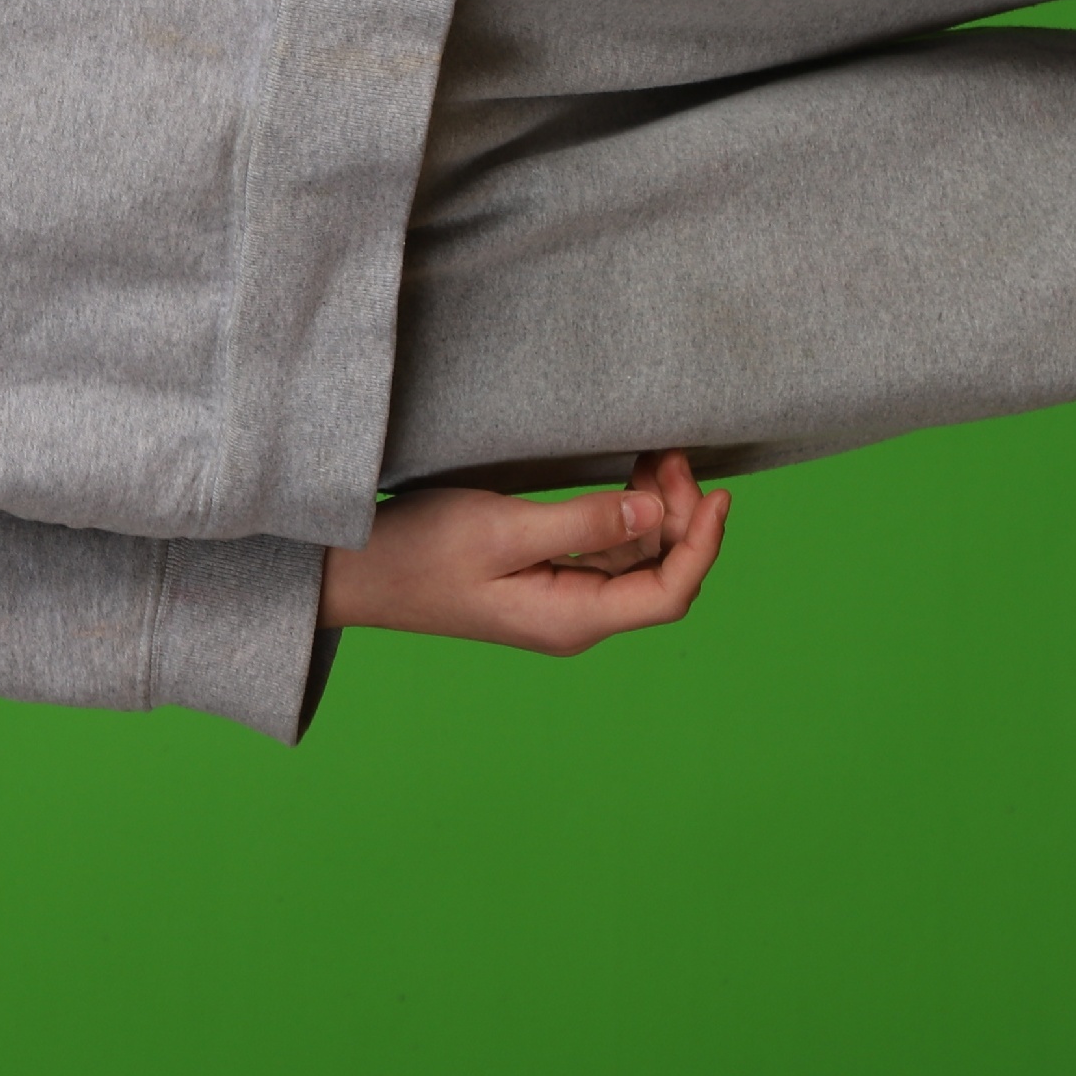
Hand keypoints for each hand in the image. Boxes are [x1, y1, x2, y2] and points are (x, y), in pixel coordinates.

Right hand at [320, 450, 729, 653]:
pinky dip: (619, 520)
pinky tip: (618, 486)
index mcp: (572, 619)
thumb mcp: (504, 529)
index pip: (669, 592)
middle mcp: (573, 621)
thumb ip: (584, 523)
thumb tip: (654, 517)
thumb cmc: (419, 551)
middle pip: (657, 575)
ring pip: (631, 563)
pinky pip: (600, 557)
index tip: (719, 492)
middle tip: (670, 454)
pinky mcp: (537, 585)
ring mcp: (555, 605)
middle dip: (678, 517)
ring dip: (649, 514)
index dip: (704, 544)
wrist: (356, 571)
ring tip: (650, 457)